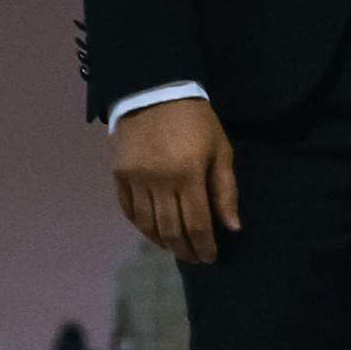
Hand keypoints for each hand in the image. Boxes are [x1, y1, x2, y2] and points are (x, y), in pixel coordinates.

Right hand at [111, 96, 239, 264]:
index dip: (204, 246)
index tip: (211, 257)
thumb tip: (231, 227)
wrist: (155, 91)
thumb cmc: (196, 121)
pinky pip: (128, 210)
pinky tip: (153, 232)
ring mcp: (135, 179)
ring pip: (147, 224)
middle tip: (194, 258)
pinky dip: (141, 227)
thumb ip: (225, 190)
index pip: (197, 224)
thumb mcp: (220, 150)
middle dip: (185, 250)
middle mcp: (159, 182)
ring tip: (176, 248)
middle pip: (171, 229)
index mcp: (188, 175)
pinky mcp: (119, 175)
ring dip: (163, 242)